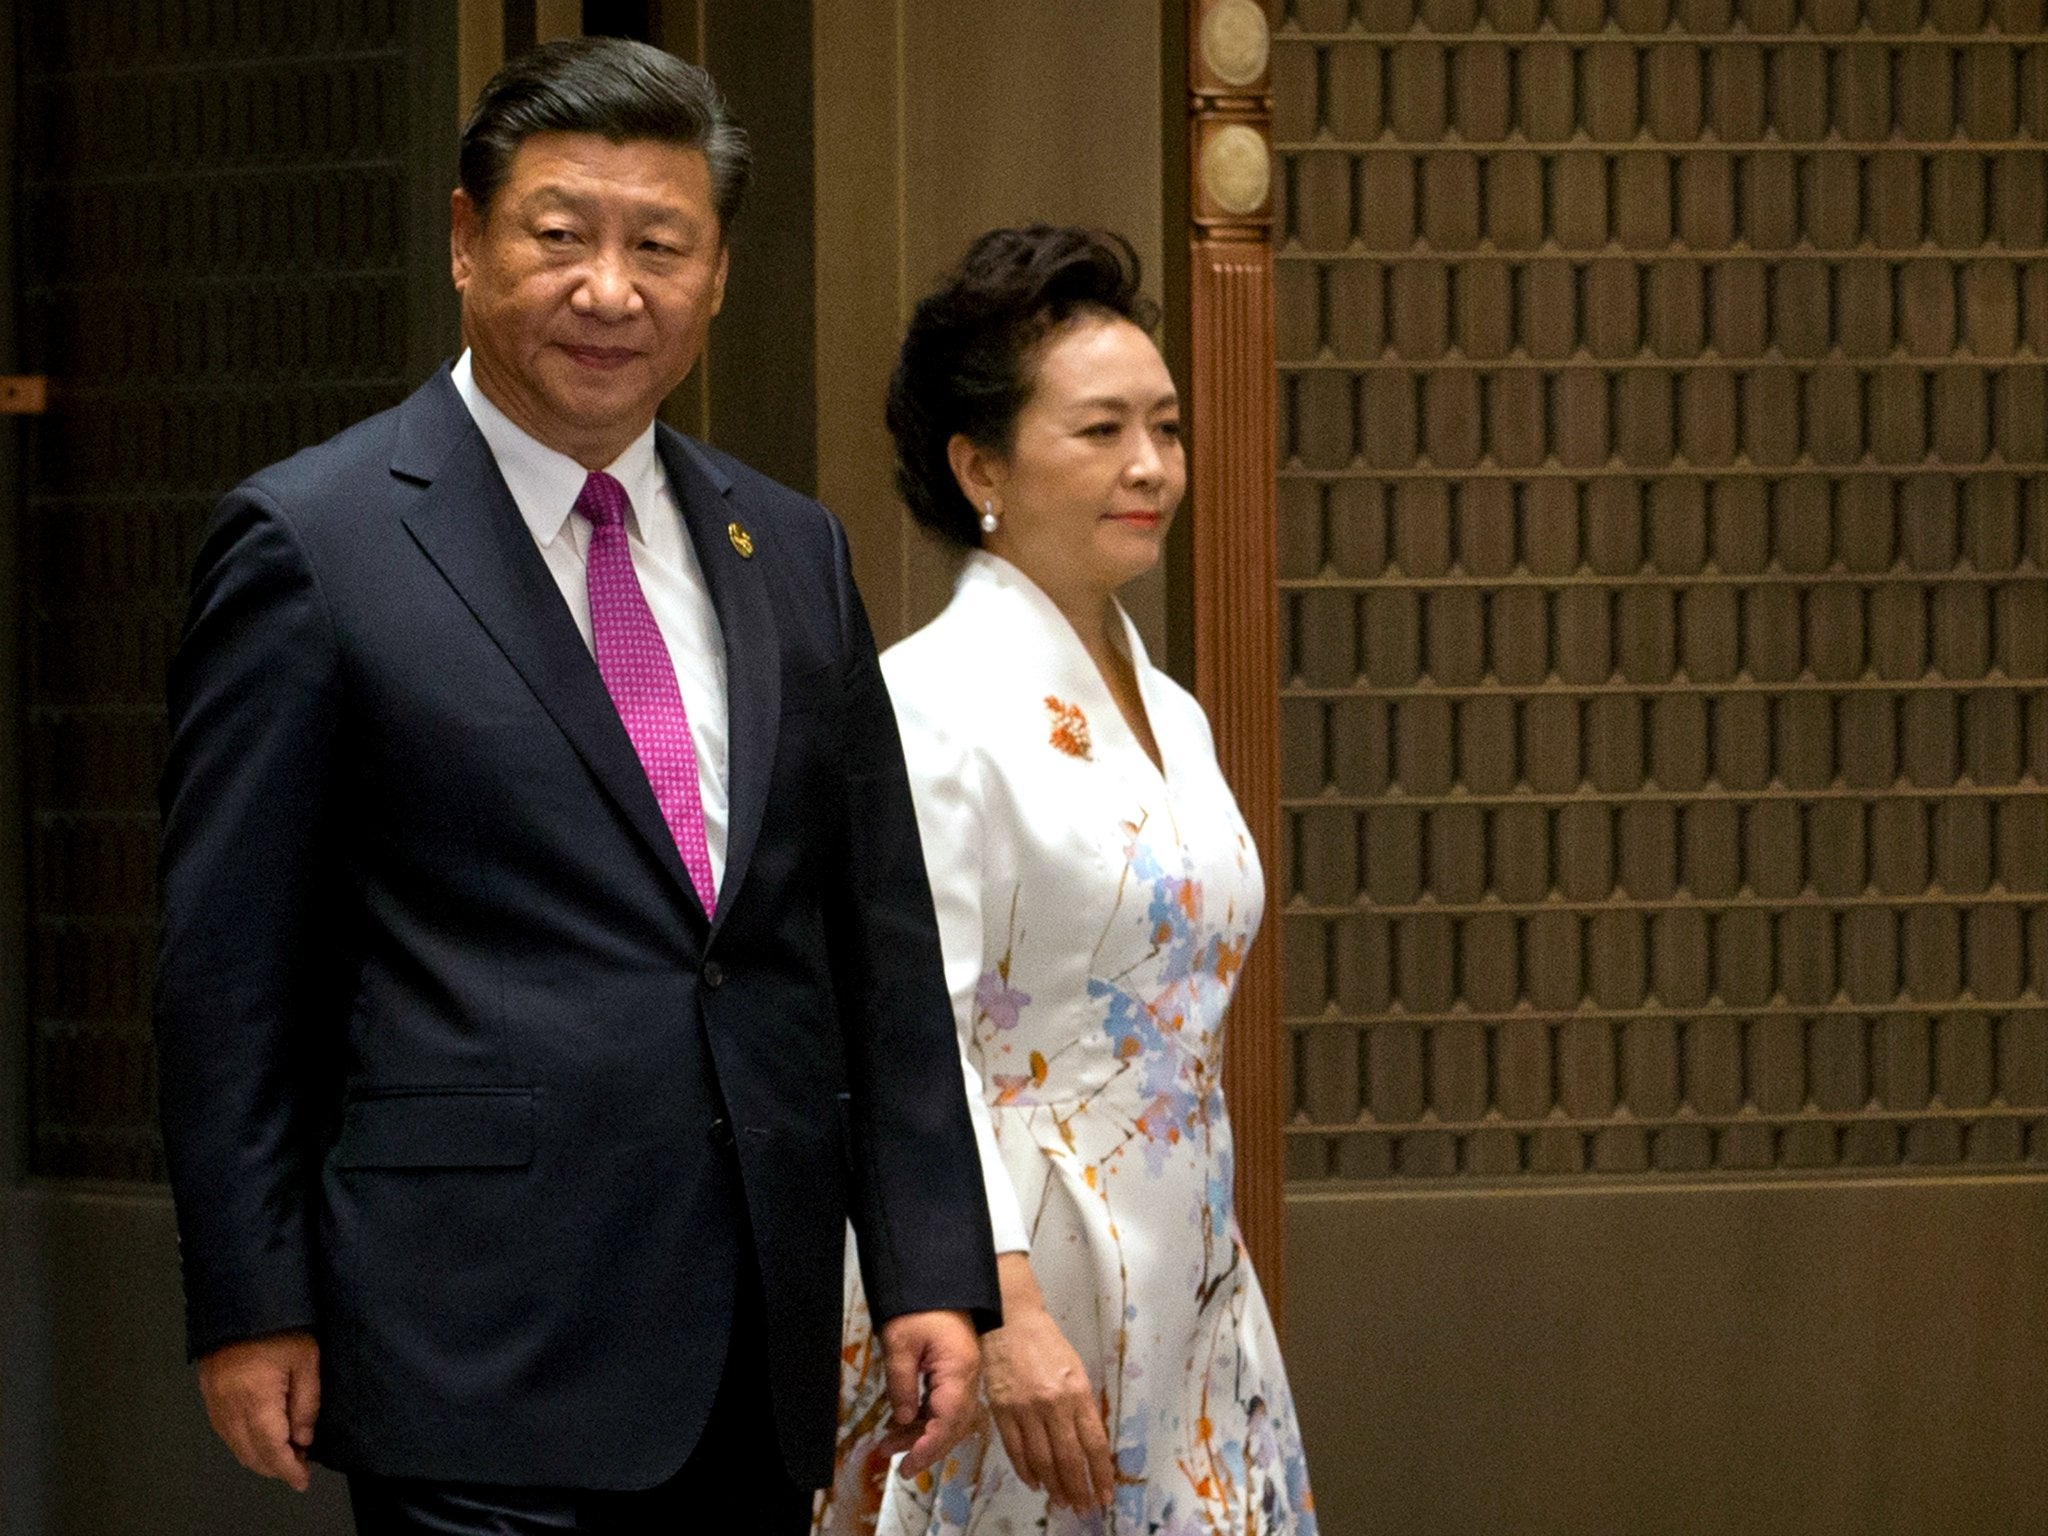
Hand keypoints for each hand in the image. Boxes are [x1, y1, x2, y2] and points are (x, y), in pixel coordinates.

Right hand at [196, 1331, 320, 1491]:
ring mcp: (214, 1402)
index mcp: (256, 1401)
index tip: (303, 1480)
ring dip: (258, 1456)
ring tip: (285, 1452)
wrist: (241, 1298)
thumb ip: (306, 1403)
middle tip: (299, 1465)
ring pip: (235, 1445)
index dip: (288, 1470)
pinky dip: (242, 1442)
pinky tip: (260, 1437)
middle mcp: (229, 1408)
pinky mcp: (208, 1393)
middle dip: (275, 1466)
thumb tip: (303, 1439)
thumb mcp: (307, 1360)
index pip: (272, 1450)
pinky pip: (224, 1431)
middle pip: (250, 1453)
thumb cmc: (281, 1325)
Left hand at [876, 1309, 981, 1476]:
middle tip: (897, 1464)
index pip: (948, 1421)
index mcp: (959, 1371)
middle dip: (925, 1447)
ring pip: (947, 1415)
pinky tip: (901, 1423)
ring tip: (888, 1446)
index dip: (929, 1447)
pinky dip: (924, 1417)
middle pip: (952, 1424)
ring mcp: (963, 1373)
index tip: (907, 1464)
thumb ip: (901, 1384)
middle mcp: (967, 1376)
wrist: (933, 1275)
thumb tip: (903, 1418)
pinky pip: (943, 1401)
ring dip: (921, 1433)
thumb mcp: (899, 1343)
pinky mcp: (954, 1368)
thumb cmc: (917, 1305)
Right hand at [983, 1254, 1113, 1509]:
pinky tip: (1035, 1483)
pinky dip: (1026, 1471)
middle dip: (1078, 1488)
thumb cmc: (1046, 1343)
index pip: (1094, 1443)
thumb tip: (1087, 1444)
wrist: (1009, 1320)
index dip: (1100, 1474)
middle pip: (1068, 1458)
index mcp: (1076, 1391)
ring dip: (1054, 1486)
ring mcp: (1024, 1408)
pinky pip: (1015, 1450)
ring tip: (1062, 1501)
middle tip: (1083, 1506)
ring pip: (1042, 1460)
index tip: (1104, 1494)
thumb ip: (1081, 1406)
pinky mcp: (1001, 1410)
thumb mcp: (1075, 1369)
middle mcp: (1052, 1403)